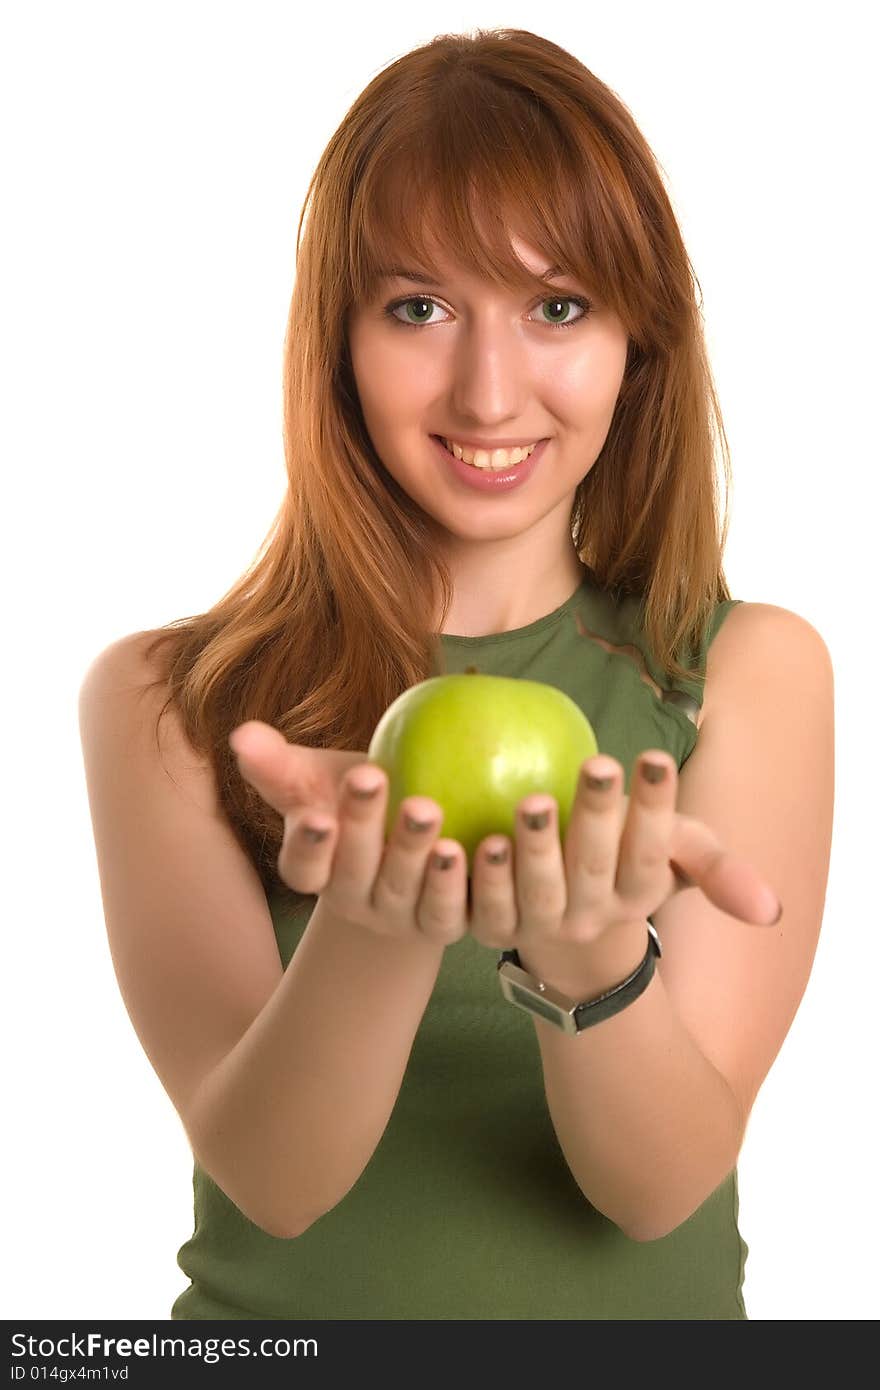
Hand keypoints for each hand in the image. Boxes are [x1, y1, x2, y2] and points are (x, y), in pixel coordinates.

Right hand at [229, 719, 468, 945]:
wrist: (421, 828)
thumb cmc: (358, 797)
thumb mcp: (319, 778)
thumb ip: (278, 763)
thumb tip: (240, 735)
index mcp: (317, 871)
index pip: (303, 867)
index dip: (308, 844)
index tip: (315, 812)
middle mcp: (356, 902)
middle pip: (357, 873)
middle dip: (363, 826)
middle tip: (372, 777)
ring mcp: (402, 918)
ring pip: (408, 895)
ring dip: (418, 854)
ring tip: (430, 810)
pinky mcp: (448, 922)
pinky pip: (457, 910)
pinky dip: (472, 881)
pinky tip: (489, 842)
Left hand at [466, 749, 782, 956]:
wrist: (560, 923)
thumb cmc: (621, 857)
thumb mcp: (673, 854)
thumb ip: (716, 868)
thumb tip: (772, 913)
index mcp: (640, 892)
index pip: (654, 851)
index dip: (656, 808)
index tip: (654, 757)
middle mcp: (592, 914)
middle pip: (596, 867)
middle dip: (599, 816)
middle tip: (598, 765)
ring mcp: (541, 925)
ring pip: (538, 893)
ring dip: (535, 850)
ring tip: (532, 803)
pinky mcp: (491, 926)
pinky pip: (480, 909)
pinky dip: (471, 879)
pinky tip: (462, 841)